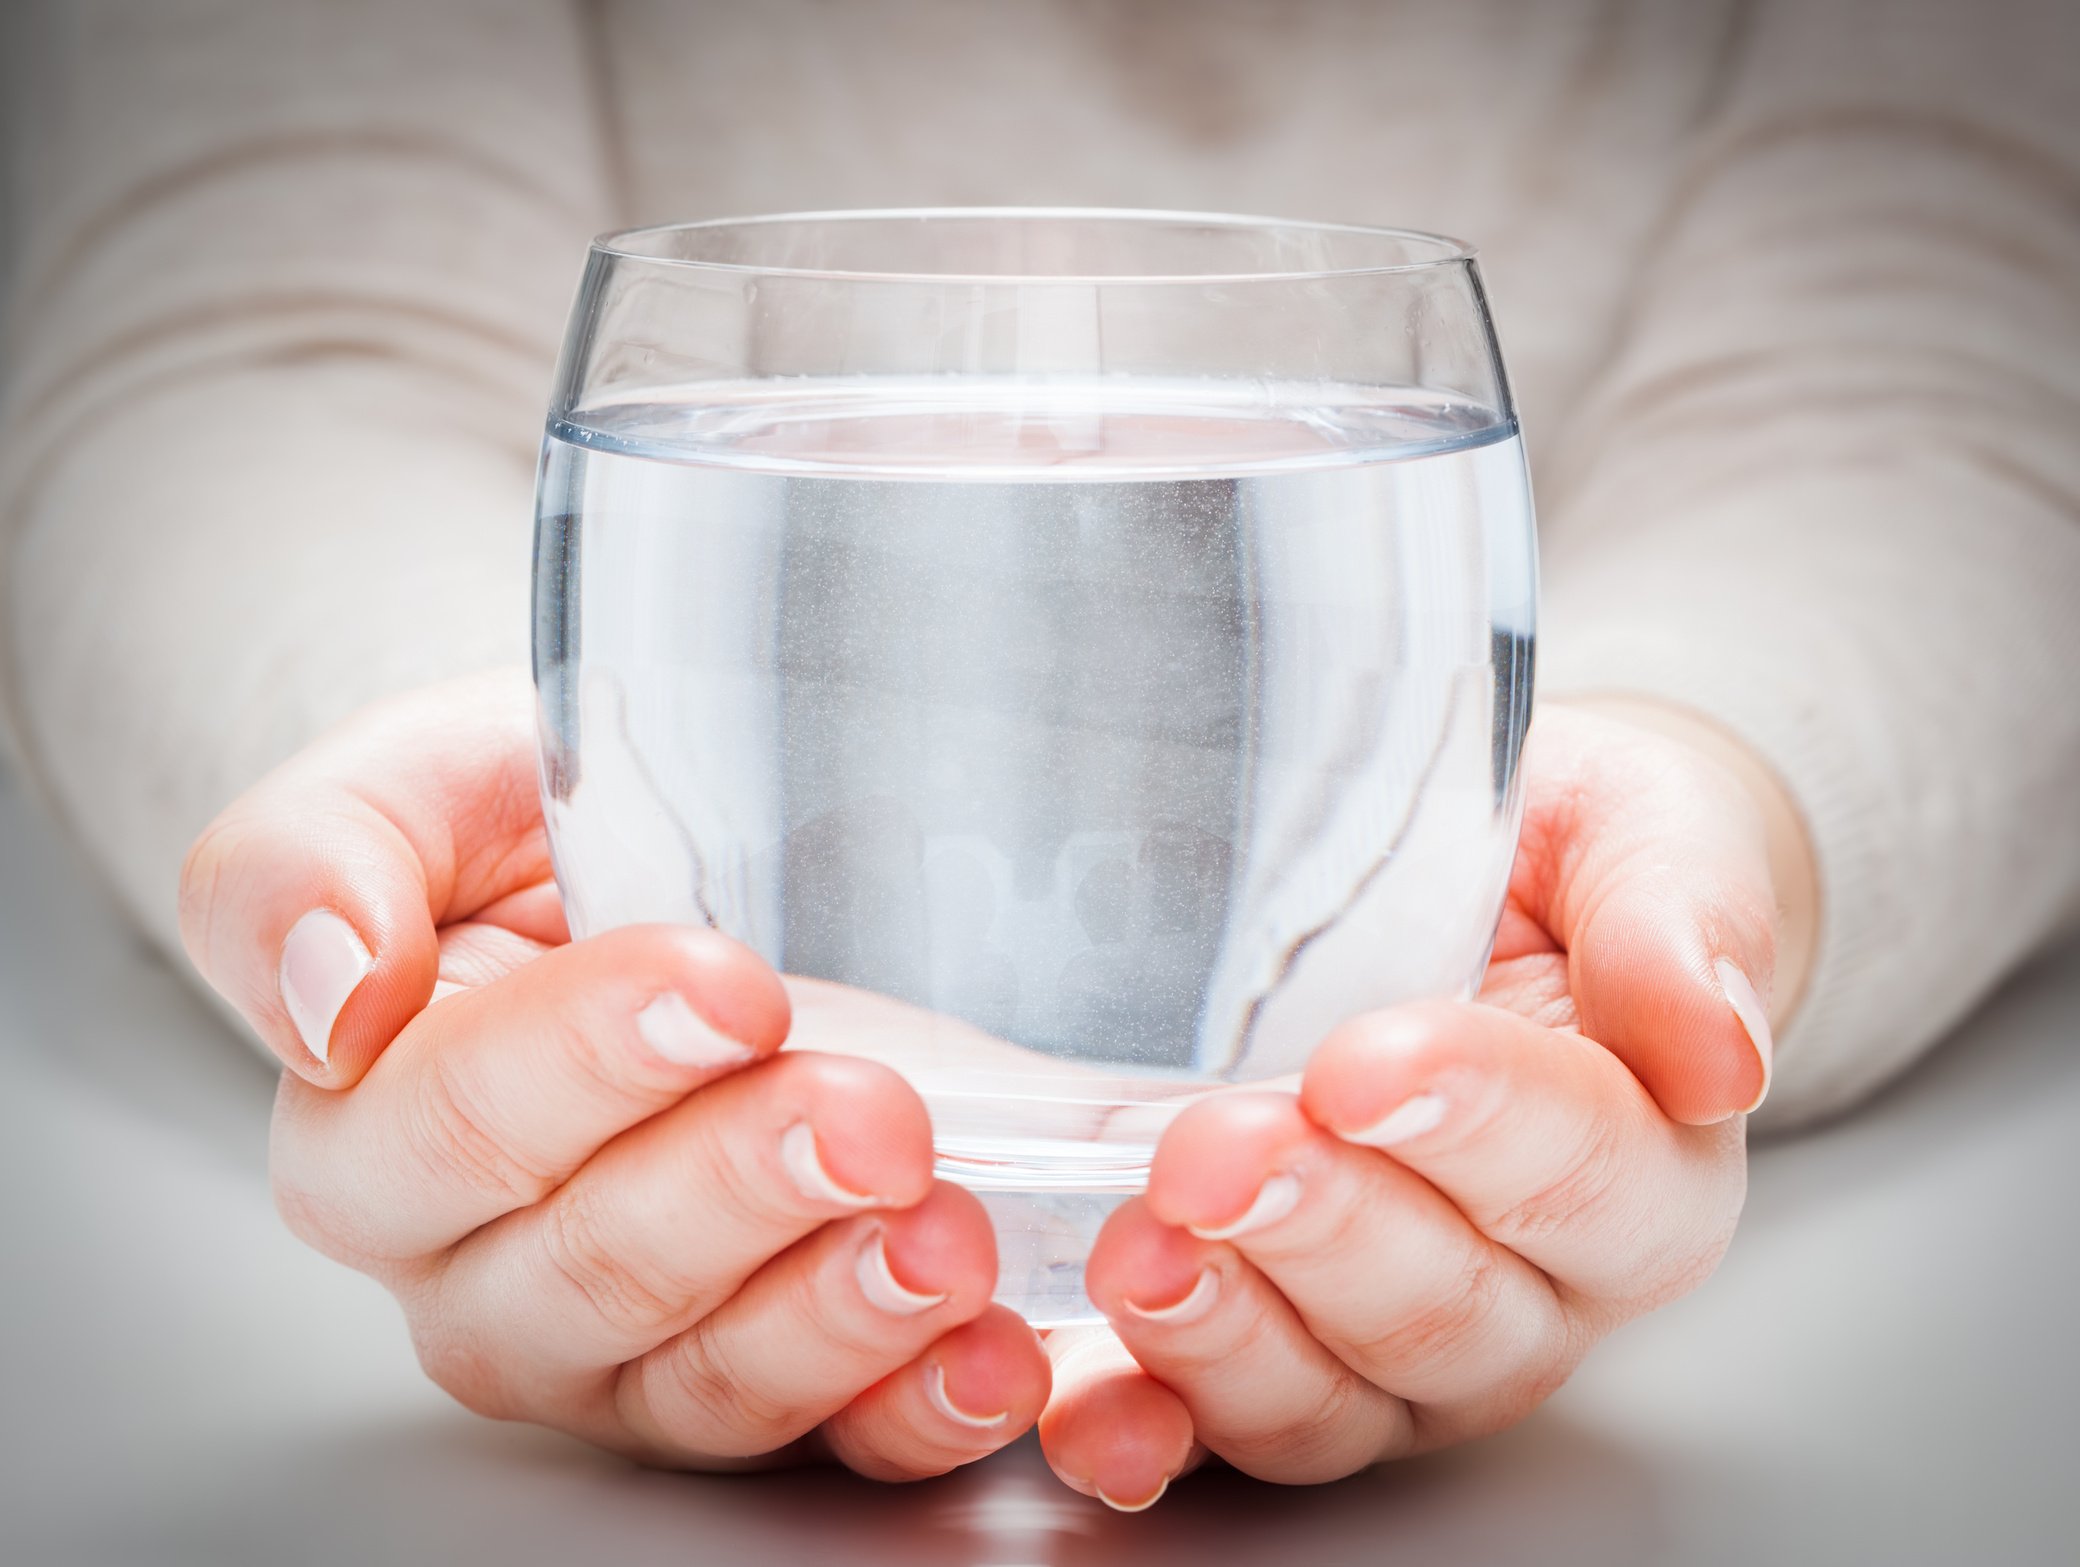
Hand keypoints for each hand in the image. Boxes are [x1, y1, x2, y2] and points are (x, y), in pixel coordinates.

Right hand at [179, 671, 1048, 1477]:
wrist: (667, 855)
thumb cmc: (532, 829)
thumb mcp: (412, 788)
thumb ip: (305, 869)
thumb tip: (329, 991)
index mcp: (378, 1132)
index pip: (455, 1129)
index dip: (589, 1067)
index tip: (726, 990)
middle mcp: (489, 1270)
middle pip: (595, 1275)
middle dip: (744, 1190)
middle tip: (868, 1113)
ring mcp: (633, 1349)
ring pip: (710, 1382)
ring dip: (840, 1318)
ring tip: (945, 1236)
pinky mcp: (771, 1382)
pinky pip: (833, 1439)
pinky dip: (920, 1407)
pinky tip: (991, 1353)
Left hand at [1035, 701, 1814, 1506]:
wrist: (1468, 892)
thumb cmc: (1556, 863)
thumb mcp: (1638, 834)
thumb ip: (1680, 920)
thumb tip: (1721, 1054)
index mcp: (1642, 1166)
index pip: (1580, 1169)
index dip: (1472, 1122)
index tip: (1361, 1068)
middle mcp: (1532, 1290)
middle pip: (1442, 1308)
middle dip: (1318, 1229)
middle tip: (1215, 1152)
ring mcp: (1395, 1349)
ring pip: (1331, 1398)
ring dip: (1223, 1337)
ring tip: (1141, 1253)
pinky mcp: (1272, 1359)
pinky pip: (1213, 1427)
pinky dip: (1143, 1427)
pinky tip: (1086, 1405)